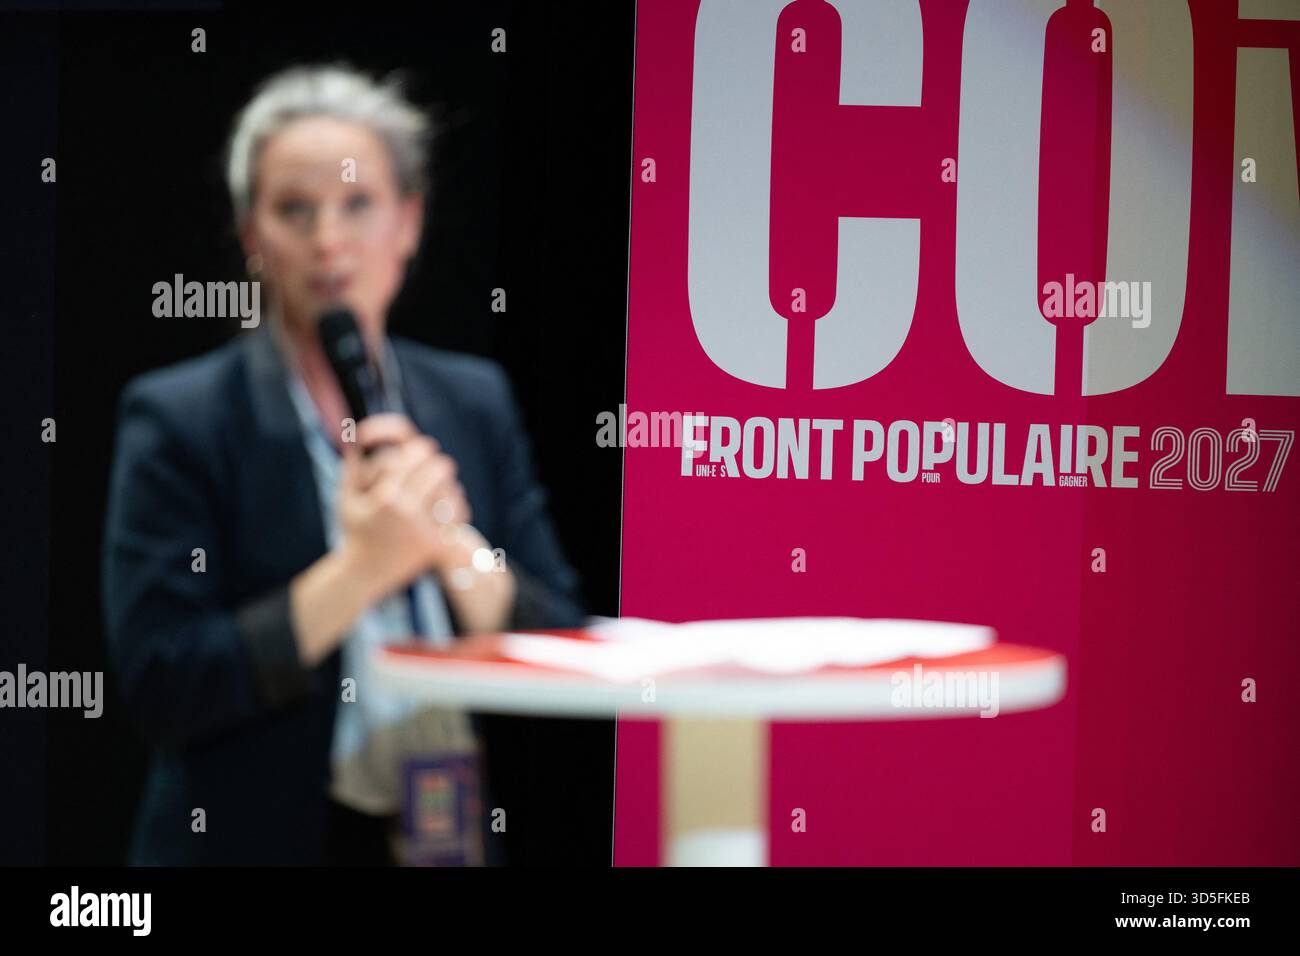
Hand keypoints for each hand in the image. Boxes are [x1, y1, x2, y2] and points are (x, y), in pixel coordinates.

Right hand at [337, 414, 470, 594]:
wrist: (364, 575)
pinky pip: (458, 515)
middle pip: (440, 467)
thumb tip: (355, 433)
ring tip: (439, 485)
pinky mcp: (437, 545)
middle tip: (433, 465)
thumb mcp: (346, 497)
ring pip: (453, 489)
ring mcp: (425, 530)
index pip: (416, 454)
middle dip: (435, 464)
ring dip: (446, 485)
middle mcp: (407, 511)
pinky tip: (445, 506)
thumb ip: (352, 464)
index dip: (420, 449)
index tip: (420, 450)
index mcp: (386, 496)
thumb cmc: (353, 531)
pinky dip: (454, 507)